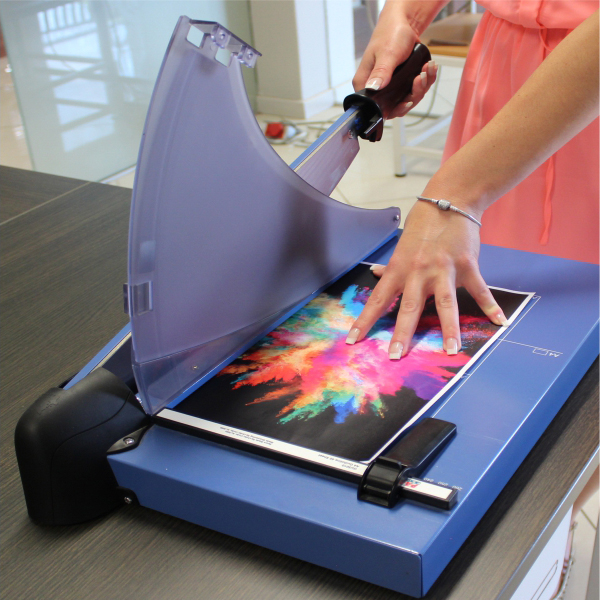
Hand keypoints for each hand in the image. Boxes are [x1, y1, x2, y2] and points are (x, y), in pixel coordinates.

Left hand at [346, 200, 507, 358]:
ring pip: (445, 303)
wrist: (450, 201)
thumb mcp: (402, 246)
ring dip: (449, 328)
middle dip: (401, 333)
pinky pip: (479, 289)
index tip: (353, 341)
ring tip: (450, 350)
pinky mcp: (467, 265)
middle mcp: (418, 272)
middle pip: (408, 307)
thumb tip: (374, 273)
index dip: (364, 321)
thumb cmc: (422, 226)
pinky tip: (500, 322)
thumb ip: (391, 266)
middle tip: (395, 356)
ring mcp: (444, 269)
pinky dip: (490, 306)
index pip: (377, 300)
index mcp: (399, 269)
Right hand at [353, 10, 437, 117]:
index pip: (378, 108)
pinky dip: (426, 80)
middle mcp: (377, 89)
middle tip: (420, 77)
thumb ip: (381, 72)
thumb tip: (374, 88)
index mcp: (366, 84)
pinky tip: (429, 68)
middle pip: (396, 106)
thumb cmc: (390, 34)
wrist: (403, 23)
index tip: (408, 100)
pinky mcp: (402, 83)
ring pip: (408, 98)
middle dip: (413, 94)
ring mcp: (390, 87)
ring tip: (427, 68)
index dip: (395, 108)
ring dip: (422, 85)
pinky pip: (416, 89)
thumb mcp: (386, 53)